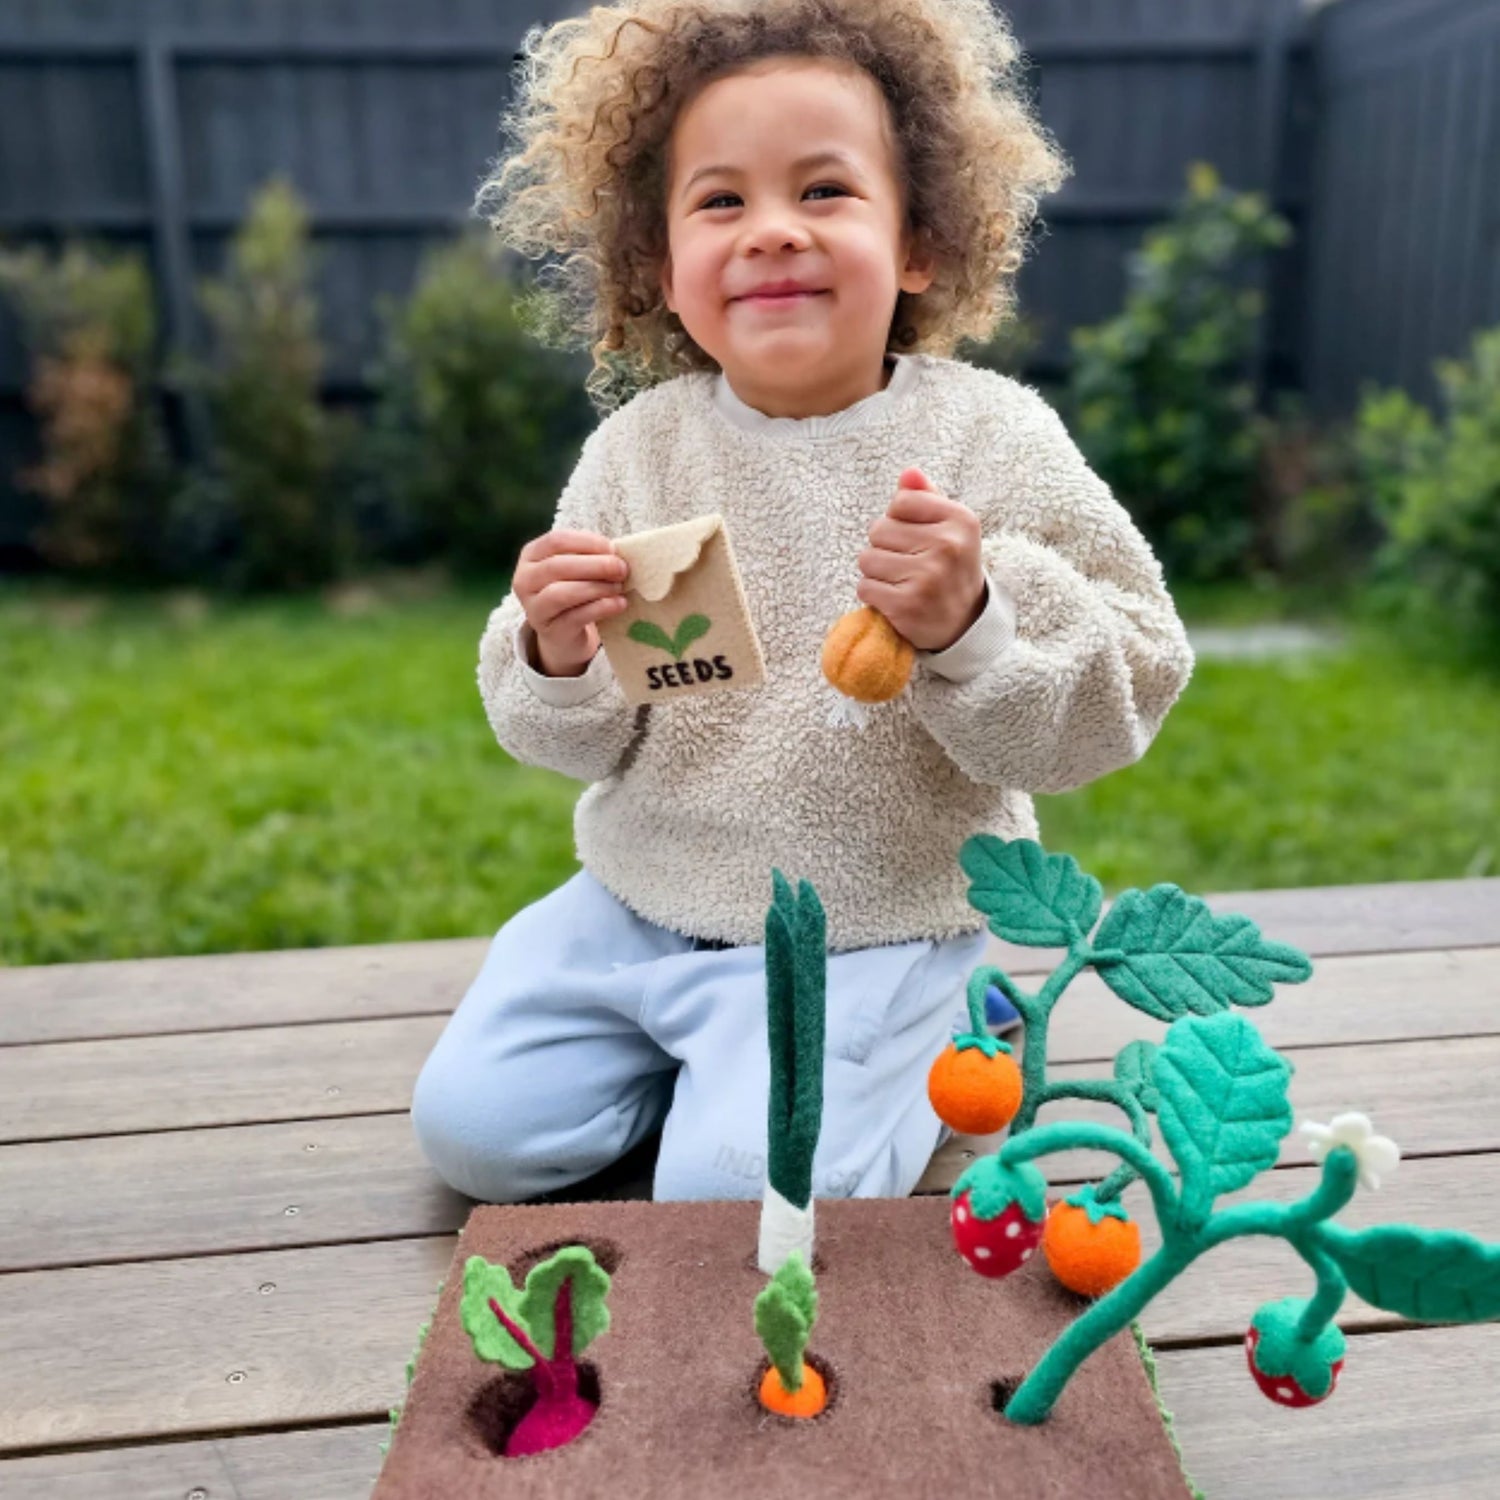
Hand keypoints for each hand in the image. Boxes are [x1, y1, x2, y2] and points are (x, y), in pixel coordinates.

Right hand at [513, 528, 629, 675]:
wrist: (563, 632)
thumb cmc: (573, 589)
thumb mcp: (576, 569)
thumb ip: (590, 557)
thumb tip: (617, 554)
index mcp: (531, 555)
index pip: (556, 540)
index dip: (587, 542)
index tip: (612, 549)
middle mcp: (525, 580)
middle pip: (557, 566)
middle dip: (595, 565)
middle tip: (622, 569)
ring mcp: (534, 607)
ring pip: (562, 593)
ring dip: (597, 588)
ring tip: (619, 587)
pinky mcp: (550, 630)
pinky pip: (576, 616)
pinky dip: (602, 608)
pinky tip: (619, 604)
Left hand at [856, 467, 985, 651]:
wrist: (965, 623)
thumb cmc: (950, 568)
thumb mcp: (950, 529)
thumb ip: (927, 498)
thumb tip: (908, 473)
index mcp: (960, 520)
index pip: (901, 502)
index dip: (898, 520)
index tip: (916, 538)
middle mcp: (947, 546)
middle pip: (878, 529)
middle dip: (884, 547)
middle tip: (908, 564)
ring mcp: (927, 577)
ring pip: (867, 559)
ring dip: (876, 572)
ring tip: (901, 581)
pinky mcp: (907, 606)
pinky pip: (865, 587)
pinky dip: (873, 595)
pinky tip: (895, 599)